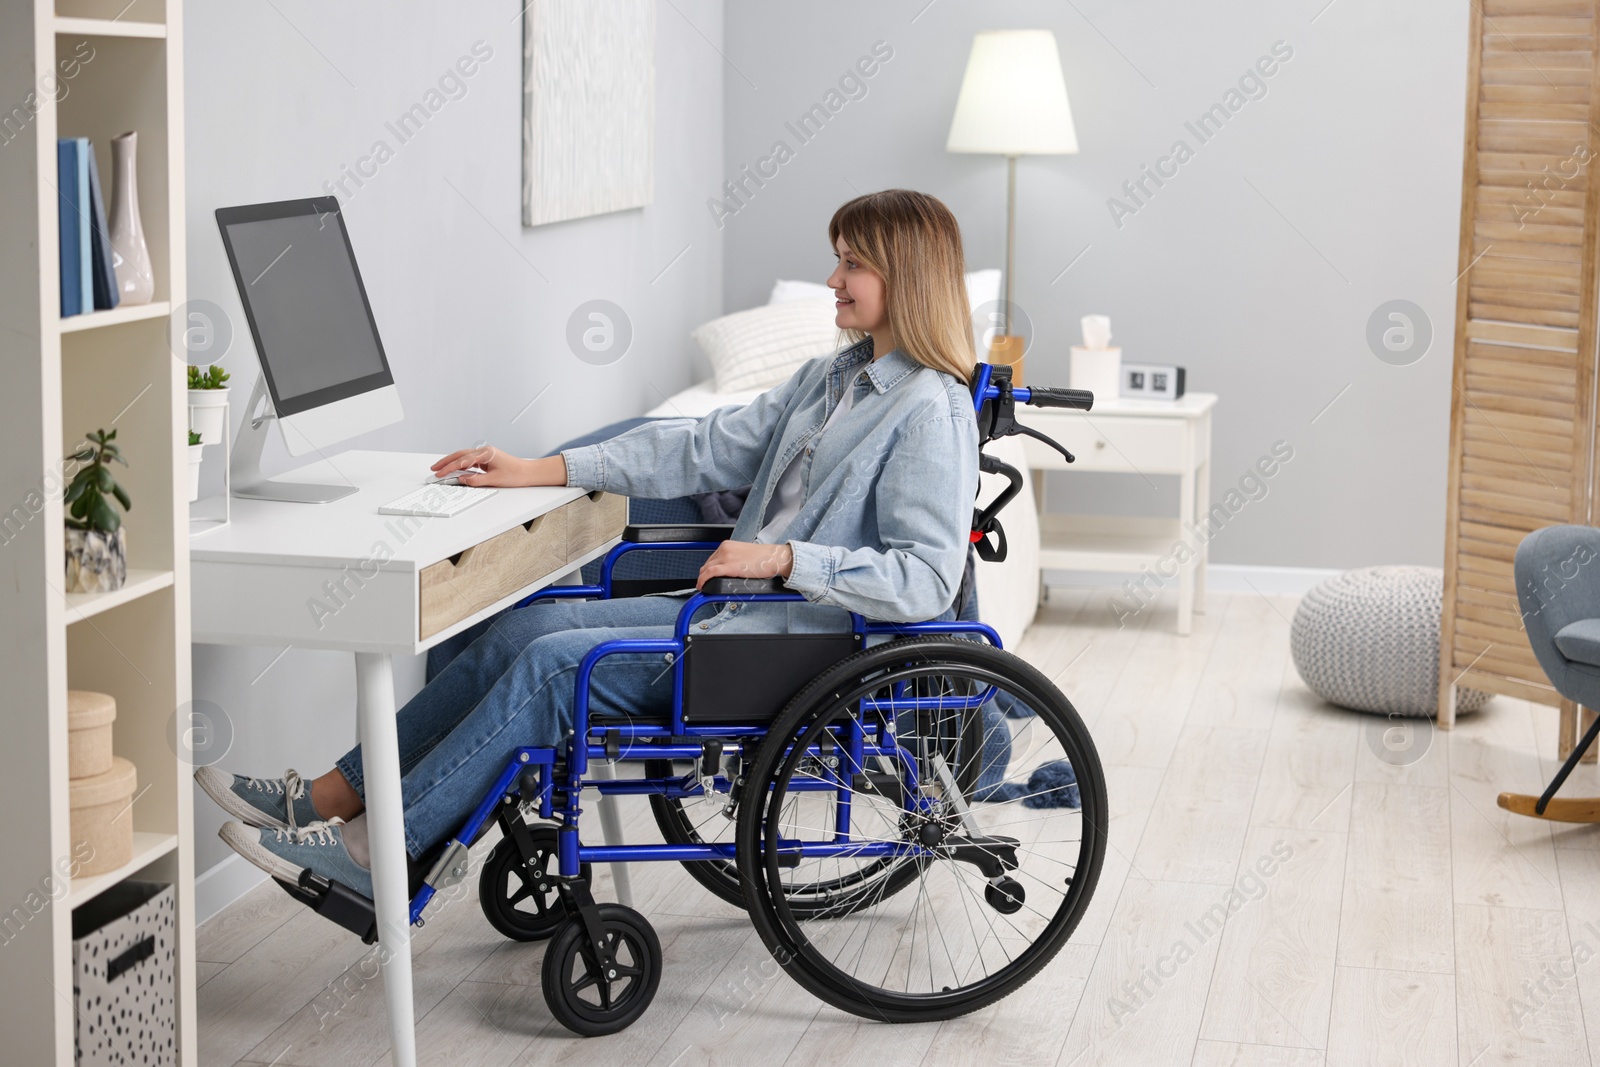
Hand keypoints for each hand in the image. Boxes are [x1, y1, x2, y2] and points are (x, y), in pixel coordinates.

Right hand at [430, 447, 566, 487]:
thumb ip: (476, 480)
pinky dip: (460, 465)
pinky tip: (454, 470)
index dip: (450, 468)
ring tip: (440, 469)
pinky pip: (469, 461)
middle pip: (460, 455)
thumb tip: (462, 480)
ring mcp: (485, 455)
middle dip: (446, 462)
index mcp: (486, 453)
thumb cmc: (515, 474)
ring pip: (463, 457)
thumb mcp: (494, 480)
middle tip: (434, 469)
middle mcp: (484, 451)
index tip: (440, 473)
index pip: (463, 460)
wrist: (528, 472)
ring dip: (451, 462)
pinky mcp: (486, 459)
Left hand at [696, 540, 793, 589]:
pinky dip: (703, 580)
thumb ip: (733, 559)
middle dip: (703, 574)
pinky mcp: (729, 566)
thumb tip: (727, 571)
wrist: (774, 557)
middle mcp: (725, 549)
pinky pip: (710, 573)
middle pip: (707, 564)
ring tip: (702, 586)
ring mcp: (726, 557)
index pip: (711, 558)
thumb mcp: (743, 554)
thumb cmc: (763, 558)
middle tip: (703, 583)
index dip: (706, 569)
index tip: (705, 575)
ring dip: (702, 579)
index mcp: (728, 545)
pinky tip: (702, 586)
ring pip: (706, 569)